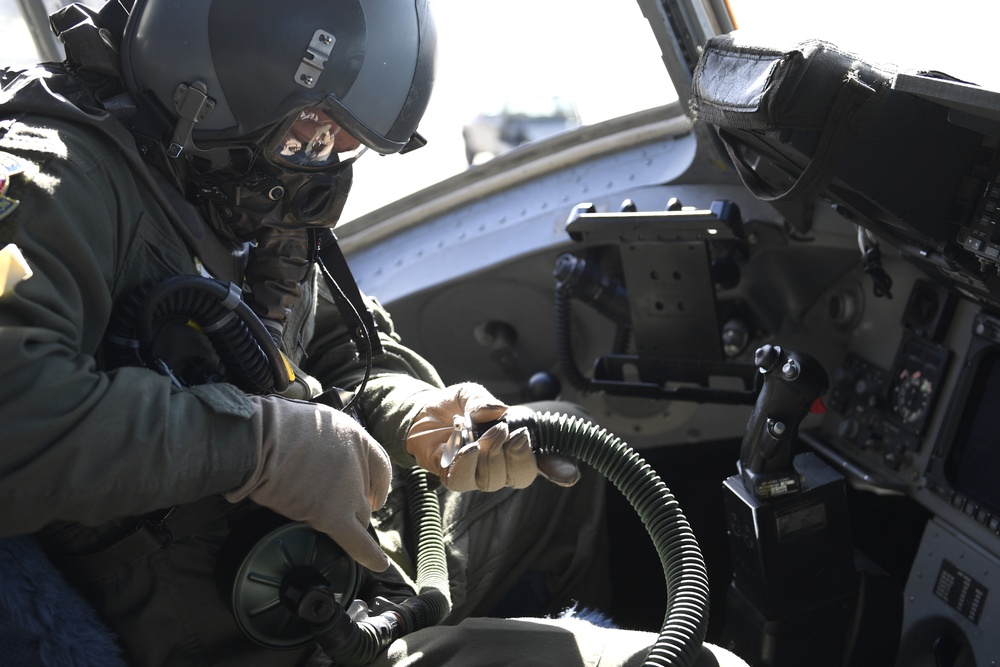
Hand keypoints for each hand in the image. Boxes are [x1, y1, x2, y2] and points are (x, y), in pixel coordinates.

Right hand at [226, 396, 391, 570]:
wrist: (261, 438)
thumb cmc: (274, 426)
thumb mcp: (311, 420)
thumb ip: (323, 441)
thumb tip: (316, 452)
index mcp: (355, 437)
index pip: (379, 466)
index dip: (376, 483)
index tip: (372, 493)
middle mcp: (358, 464)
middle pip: (365, 495)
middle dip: (355, 505)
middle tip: (337, 509)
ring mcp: (348, 491)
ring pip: (358, 518)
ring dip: (347, 522)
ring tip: (325, 523)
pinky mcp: (333, 515)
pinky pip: (357, 541)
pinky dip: (369, 555)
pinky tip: (378, 564)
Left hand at [406, 383, 579, 491]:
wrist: (425, 410)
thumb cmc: (459, 405)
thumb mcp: (473, 394)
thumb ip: (484, 402)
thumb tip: (498, 411)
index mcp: (516, 446)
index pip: (542, 463)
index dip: (558, 469)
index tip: (569, 474)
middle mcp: (501, 465)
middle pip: (519, 476)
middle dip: (517, 455)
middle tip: (505, 430)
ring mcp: (477, 474)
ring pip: (491, 481)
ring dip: (490, 455)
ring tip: (481, 434)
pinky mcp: (452, 475)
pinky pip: (462, 481)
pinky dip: (466, 465)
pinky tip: (466, 449)